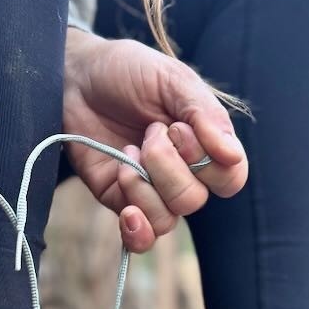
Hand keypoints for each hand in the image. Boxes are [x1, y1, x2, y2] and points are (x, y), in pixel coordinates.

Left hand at [63, 30, 248, 251]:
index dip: (209, 162)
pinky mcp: (118, 200)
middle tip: (148, 132)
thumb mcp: (172, 80)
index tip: (179, 128)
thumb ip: (205, 113)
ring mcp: (150, 190)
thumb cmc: (128, 72)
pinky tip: (128, 212)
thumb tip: (232, 154)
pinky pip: (140, 236)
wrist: (76, 76)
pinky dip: (137, 230)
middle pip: (193, 199)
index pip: (230, 179)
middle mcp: (182, 172)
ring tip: (127, 152)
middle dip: (166, 165)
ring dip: (145, 187)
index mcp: (204, 144)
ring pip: (167, 220)